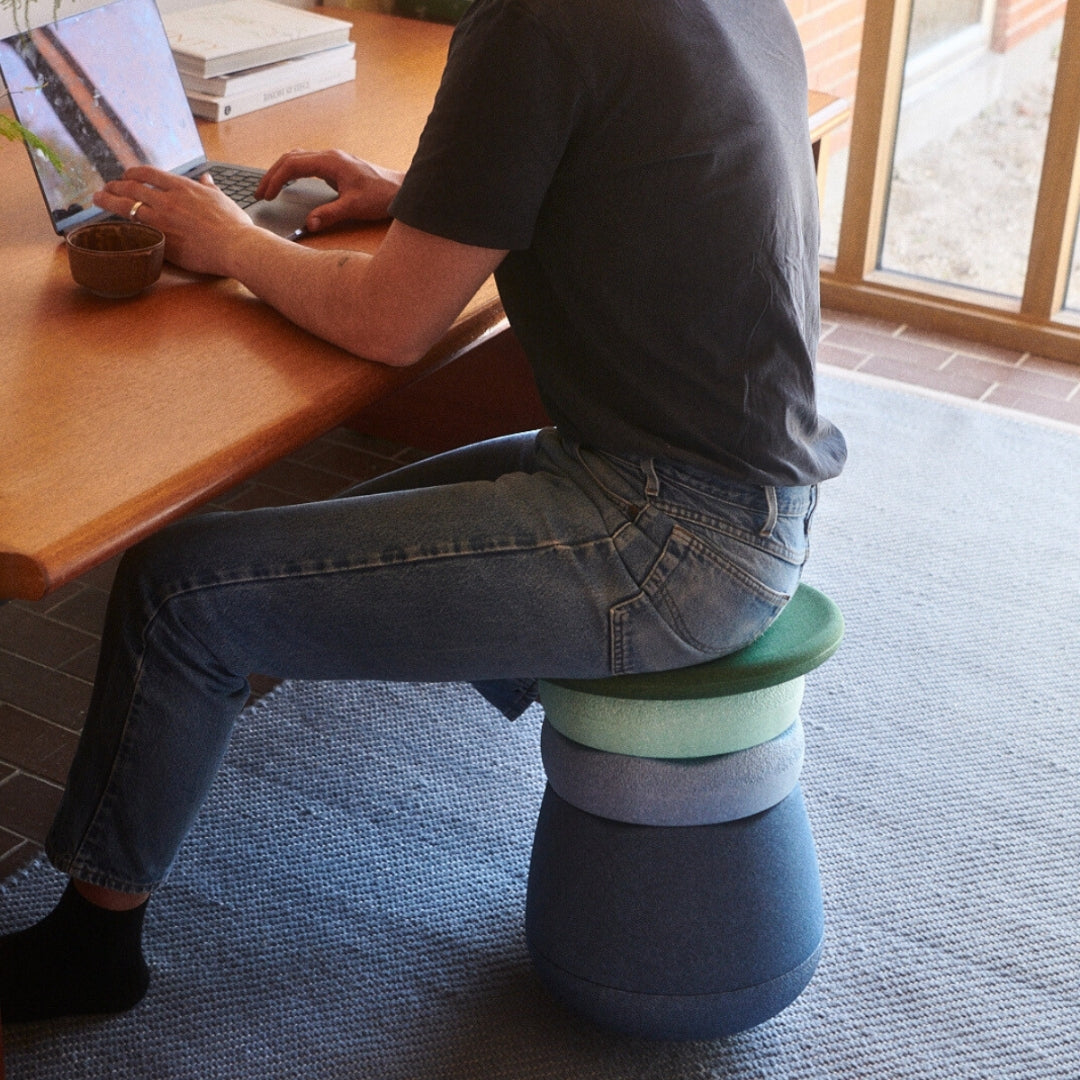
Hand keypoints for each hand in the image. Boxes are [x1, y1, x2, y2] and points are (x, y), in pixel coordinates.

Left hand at [94, 166, 255, 275]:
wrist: (235, 246)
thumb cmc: (234, 226)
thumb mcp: (222, 200)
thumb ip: (210, 189)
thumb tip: (207, 180)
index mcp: (182, 187)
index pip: (148, 174)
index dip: (133, 173)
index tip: (126, 176)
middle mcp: (167, 200)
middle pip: (131, 187)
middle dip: (115, 185)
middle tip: (106, 188)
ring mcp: (162, 220)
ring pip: (127, 206)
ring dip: (109, 201)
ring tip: (99, 200)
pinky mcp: (161, 239)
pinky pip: (135, 228)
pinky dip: (122, 225)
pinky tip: (115, 224)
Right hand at [255, 149, 404, 231]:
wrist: (400, 190)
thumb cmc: (381, 196)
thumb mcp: (354, 207)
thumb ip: (329, 215)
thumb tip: (308, 224)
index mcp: (330, 162)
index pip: (292, 164)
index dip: (275, 179)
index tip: (266, 195)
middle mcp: (329, 156)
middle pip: (291, 158)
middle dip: (272, 175)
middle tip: (260, 193)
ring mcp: (333, 160)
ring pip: (298, 158)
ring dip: (281, 171)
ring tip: (270, 188)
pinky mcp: (337, 166)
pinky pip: (307, 163)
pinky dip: (293, 171)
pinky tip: (290, 183)